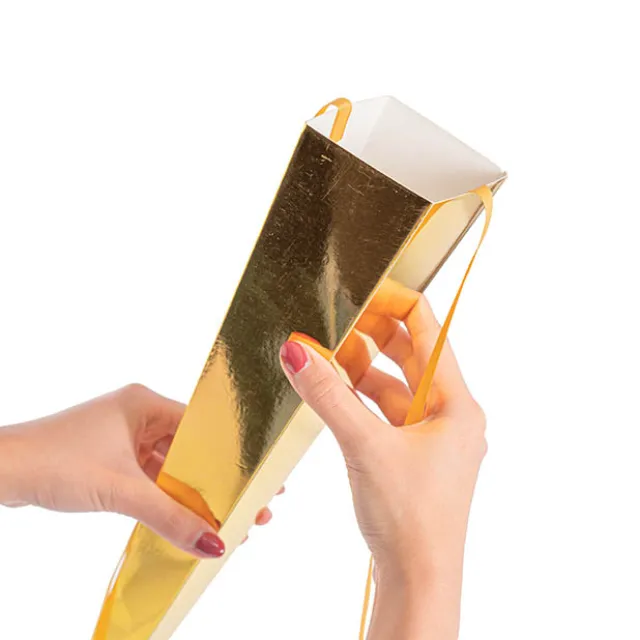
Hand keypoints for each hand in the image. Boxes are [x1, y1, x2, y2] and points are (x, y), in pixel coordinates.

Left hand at [0, 384, 277, 558]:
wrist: (1, 472)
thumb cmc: (51, 461)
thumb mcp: (120, 489)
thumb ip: (169, 517)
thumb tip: (211, 542)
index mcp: (144, 404)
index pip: (203, 427)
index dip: (233, 455)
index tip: (259, 477)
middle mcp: (139, 416)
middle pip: (192, 450)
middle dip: (218, 480)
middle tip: (252, 504)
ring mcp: (126, 438)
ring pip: (173, 467)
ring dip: (193, 493)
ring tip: (225, 516)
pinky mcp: (115, 459)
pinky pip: (154, 478)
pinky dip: (169, 498)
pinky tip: (189, 517)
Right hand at [279, 281, 486, 638]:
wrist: (418, 579)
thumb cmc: (410, 518)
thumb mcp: (364, 445)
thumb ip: (328, 395)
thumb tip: (297, 351)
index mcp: (456, 404)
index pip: (430, 331)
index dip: (398, 304)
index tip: (364, 288)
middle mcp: (450, 416)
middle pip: (411, 356)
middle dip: (373, 335)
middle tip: (336, 317)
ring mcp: (432, 437)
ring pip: (395, 387)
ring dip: (362, 369)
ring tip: (327, 350)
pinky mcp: (412, 456)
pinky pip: (386, 413)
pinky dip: (361, 399)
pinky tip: (335, 390)